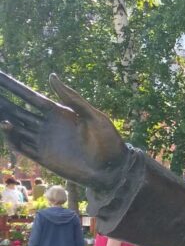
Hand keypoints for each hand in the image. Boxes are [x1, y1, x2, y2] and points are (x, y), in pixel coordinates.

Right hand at [0, 70, 129, 191]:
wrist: (113, 169)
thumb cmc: (108, 141)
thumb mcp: (93, 116)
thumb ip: (72, 98)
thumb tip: (51, 76)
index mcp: (59, 112)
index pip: (30, 97)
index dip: (14, 87)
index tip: (0, 76)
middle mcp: (48, 125)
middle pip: (18, 110)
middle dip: (3, 101)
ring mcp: (44, 141)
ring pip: (17, 127)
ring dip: (4, 118)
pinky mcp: (44, 157)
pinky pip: (22, 146)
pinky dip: (12, 137)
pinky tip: (6, 125)